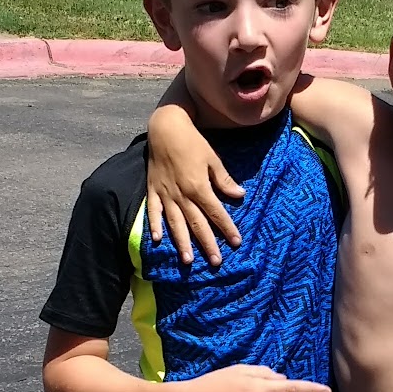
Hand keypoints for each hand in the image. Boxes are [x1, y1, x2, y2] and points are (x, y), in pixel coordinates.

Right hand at [146, 136, 244, 266]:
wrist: (165, 128)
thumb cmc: (192, 142)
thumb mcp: (212, 158)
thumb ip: (224, 180)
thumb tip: (239, 195)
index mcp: (198, 187)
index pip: (216, 212)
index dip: (227, 228)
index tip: (236, 242)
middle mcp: (182, 195)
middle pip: (196, 224)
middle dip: (207, 244)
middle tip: (216, 262)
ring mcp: (165, 194)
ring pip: (175, 223)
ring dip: (182, 243)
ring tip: (188, 260)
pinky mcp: (153, 190)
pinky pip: (153, 211)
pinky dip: (154, 225)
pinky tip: (157, 240)